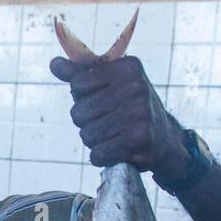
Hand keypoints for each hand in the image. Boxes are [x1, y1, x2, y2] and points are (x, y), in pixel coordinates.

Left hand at [49, 54, 188, 183]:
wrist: (165, 139)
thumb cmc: (131, 108)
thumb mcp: (110, 84)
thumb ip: (81, 74)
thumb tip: (54, 63)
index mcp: (128, 67)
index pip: (77, 84)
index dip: (83, 97)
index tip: (102, 99)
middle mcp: (136, 87)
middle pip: (79, 112)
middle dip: (87, 123)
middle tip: (109, 122)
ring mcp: (139, 114)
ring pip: (87, 135)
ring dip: (95, 141)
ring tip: (114, 136)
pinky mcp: (140, 141)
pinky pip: (98, 154)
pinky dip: (102, 156)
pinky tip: (118, 150)